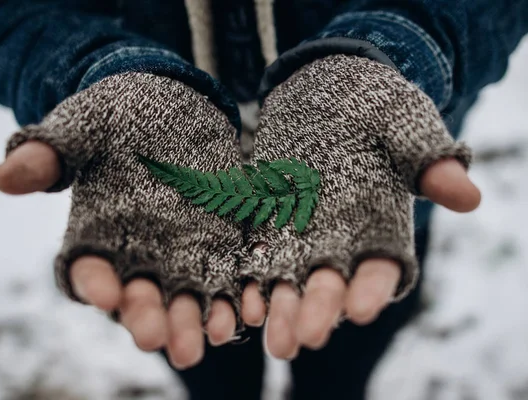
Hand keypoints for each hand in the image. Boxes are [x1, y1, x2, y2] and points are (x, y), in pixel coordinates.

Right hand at [0, 73, 243, 368]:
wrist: (171, 104)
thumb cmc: (117, 115)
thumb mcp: (83, 127)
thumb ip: (49, 153)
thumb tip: (3, 177)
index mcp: (96, 236)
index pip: (87, 270)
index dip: (92, 283)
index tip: (103, 293)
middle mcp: (137, 255)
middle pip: (139, 298)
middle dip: (147, 318)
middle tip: (155, 336)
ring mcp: (181, 254)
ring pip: (186, 298)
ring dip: (196, 320)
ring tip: (210, 333)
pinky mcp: (219, 245)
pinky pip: (229, 279)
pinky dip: (237, 298)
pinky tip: (247, 310)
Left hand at [234, 55, 480, 358]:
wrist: (323, 93)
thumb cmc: (373, 108)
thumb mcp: (403, 125)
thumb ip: (428, 160)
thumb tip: (470, 197)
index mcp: (383, 227)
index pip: (382, 268)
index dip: (372, 289)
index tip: (359, 310)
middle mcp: (343, 242)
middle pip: (332, 286)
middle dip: (320, 311)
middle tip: (306, 338)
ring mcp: (304, 238)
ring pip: (293, 284)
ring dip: (284, 312)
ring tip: (274, 341)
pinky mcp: (270, 227)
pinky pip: (259, 261)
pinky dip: (253, 285)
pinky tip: (245, 307)